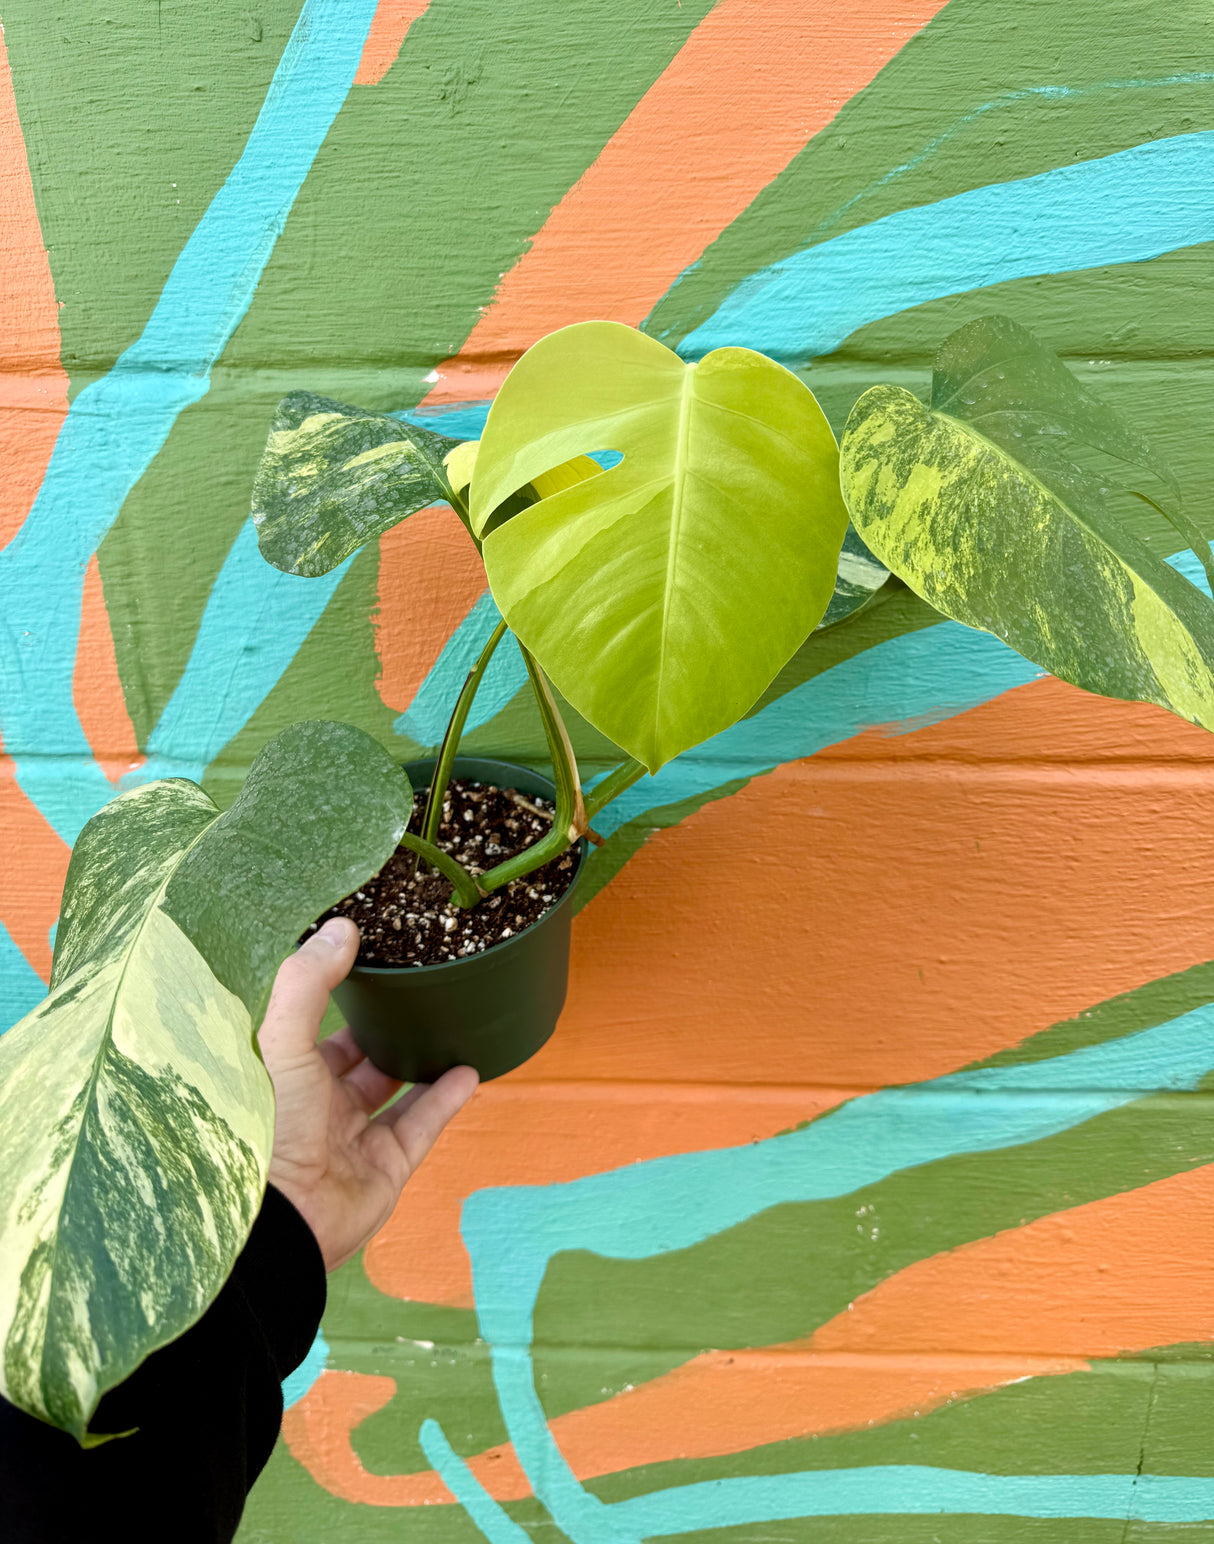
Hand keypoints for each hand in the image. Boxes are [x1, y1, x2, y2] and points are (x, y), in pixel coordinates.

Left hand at [258, 916, 477, 1269]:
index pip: (315, 1031)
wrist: (281, 1222)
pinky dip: (447, 1099)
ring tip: (449, 1026)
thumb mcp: (281, 1042)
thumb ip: (309, 983)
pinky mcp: (385, 1169)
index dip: (340, 1000)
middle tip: (416, 993)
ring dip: (420, 1061)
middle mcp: (317, 1107)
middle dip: (383, 1030)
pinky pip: (422, 1126)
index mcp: (284, 1077)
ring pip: (394, 1091)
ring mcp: (353, 1139)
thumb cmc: (265, 1128)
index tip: (371, 965)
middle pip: (357, 1059)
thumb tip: (342, 927)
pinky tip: (468, 1069)